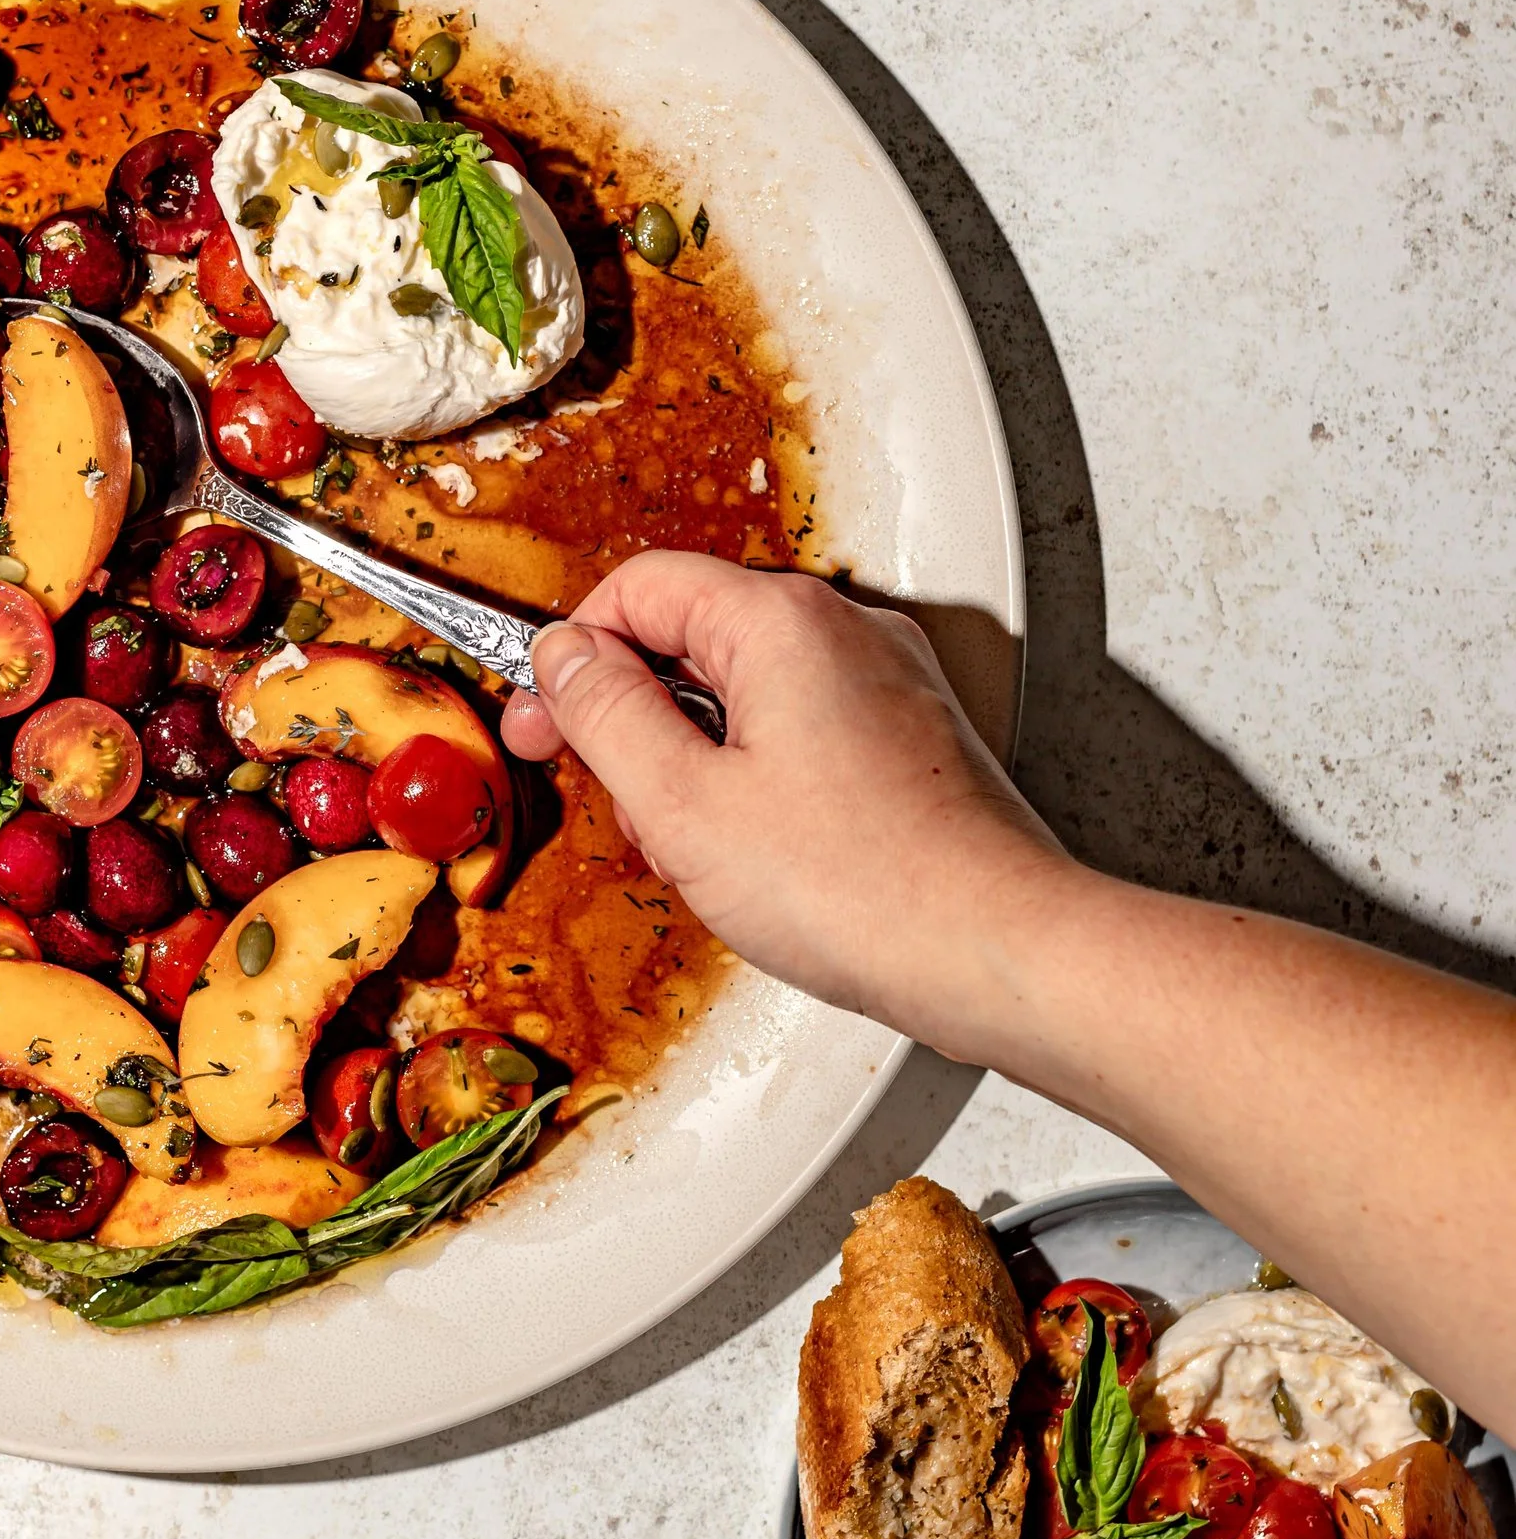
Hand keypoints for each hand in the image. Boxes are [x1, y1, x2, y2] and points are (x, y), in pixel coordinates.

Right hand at [500, 554, 1065, 1053]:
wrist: (996, 951)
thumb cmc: (864, 887)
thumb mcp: (681, 805)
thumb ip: (605, 715)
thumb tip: (565, 659)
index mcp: (783, 623)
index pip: (640, 587)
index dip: (573, 655)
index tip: (543, 718)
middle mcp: (845, 633)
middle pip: (694, 638)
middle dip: (634, 717)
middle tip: (603, 789)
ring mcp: (888, 685)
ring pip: (747, 693)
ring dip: (693, 761)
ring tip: (691, 847)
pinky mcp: (911, 741)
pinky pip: (801, 733)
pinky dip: (755, 781)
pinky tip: (752, 857)